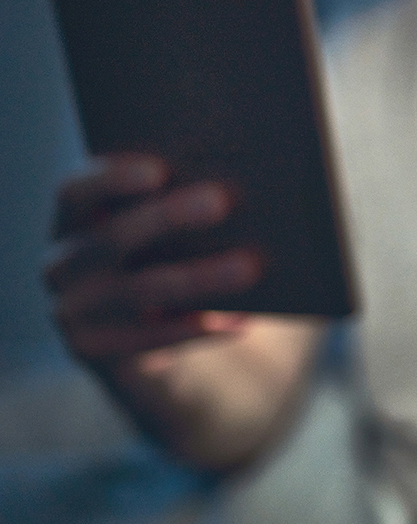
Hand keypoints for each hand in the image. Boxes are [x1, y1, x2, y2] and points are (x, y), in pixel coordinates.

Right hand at [44, 153, 262, 368]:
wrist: (157, 344)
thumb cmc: (174, 263)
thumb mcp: (169, 235)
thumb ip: (183, 208)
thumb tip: (241, 185)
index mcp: (73, 221)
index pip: (76, 192)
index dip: (111, 179)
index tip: (160, 170)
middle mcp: (62, 264)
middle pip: (111, 238)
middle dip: (167, 218)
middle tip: (221, 202)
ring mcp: (71, 312)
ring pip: (138, 291)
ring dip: (196, 277)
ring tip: (248, 266)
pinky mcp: (94, 353)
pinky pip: (151, 340)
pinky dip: (198, 328)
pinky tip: (241, 321)